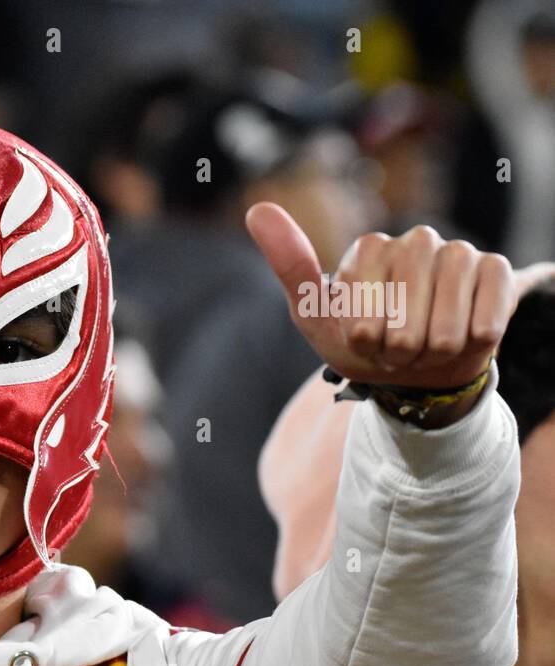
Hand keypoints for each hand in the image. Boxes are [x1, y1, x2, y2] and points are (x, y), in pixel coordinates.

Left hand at [245, 203, 554, 388]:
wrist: (415, 368)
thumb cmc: (362, 342)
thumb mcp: (314, 313)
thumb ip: (290, 264)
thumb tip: (256, 209)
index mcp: (370, 247)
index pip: (363, 310)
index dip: (363, 338)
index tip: (363, 339)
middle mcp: (416, 240)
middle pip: (405, 318)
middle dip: (396, 349)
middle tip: (395, 348)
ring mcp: (459, 253)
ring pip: (445, 327)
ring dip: (432, 352)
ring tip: (425, 347)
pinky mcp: (496, 271)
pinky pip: (485, 322)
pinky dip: (469, 344)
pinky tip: (464, 337)